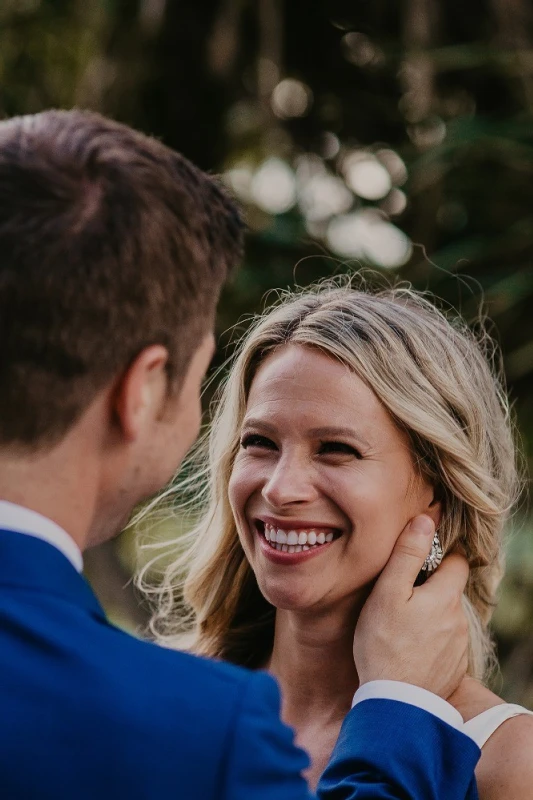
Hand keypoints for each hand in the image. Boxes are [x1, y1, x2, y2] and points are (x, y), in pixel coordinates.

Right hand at [353, 514, 469, 698]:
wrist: (395, 702)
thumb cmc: (384, 643)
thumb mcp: (388, 592)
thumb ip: (407, 555)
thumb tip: (425, 519)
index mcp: (445, 596)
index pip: (456, 560)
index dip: (440, 553)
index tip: (420, 556)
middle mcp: (458, 619)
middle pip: (450, 589)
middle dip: (431, 585)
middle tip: (402, 590)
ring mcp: (457, 645)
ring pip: (446, 616)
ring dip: (430, 613)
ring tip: (400, 621)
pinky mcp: (452, 666)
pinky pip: (444, 641)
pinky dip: (430, 638)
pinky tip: (408, 645)